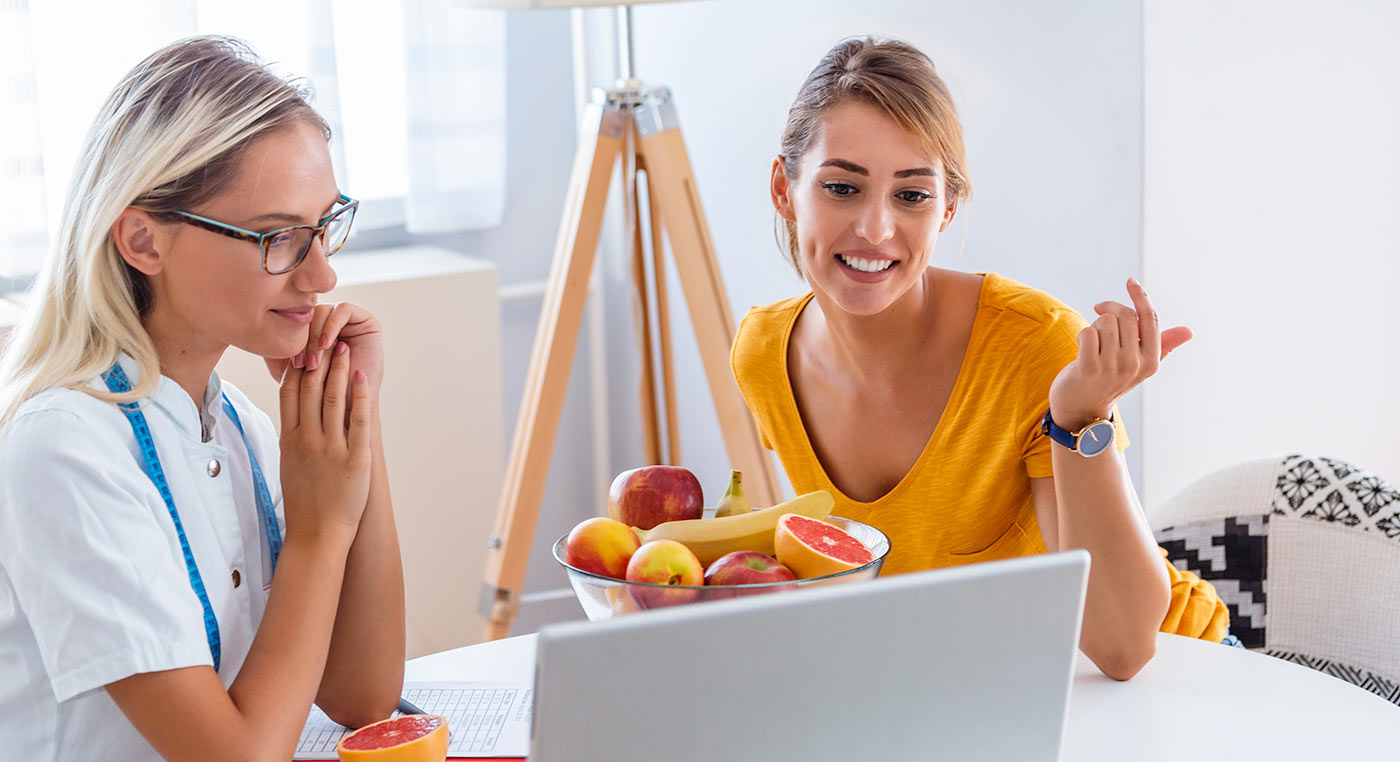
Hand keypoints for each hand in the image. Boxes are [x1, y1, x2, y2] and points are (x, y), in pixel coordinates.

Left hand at [265, 302, 383, 398]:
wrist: (351, 411)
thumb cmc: (322, 396)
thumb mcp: (293, 372)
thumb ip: (277, 351)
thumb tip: (254, 331)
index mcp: (315, 331)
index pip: (298, 320)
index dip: (292, 338)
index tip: (292, 365)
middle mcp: (331, 323)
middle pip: (310, 314)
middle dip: (304, 339)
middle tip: (303, 364)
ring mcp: (350, 321)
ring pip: (323, 311)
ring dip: (316, 337)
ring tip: (316, 361)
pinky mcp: (367, 320)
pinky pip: (344, 309)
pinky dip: (332, 326)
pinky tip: (328, 346)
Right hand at [278, 338, 372, 540]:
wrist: (316, 533)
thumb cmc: (304, 500)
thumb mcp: (288, 463)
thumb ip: (293, 436)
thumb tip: (296, 413)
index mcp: (289, 439)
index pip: (290, 393)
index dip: (297, 366)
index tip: (303, 345)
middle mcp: (307, 439)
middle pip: (311, 389)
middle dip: (319, 359)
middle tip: (326, 336)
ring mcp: (331, 448)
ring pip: (334, 399)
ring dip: (340, 370)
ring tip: (344, 348)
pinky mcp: (355, 458)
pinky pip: (358, 420)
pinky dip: (361, 396)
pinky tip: (364, 378)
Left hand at [1047, 278, 1191, 429]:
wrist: (1081, 408)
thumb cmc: (1110, 379)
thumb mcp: (1139, 365)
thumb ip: (1162, 344)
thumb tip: (1189, 331)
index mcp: (1151, 360)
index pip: (1149, 319)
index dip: (1140, 296)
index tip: (1130, 281)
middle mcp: (1135, 364)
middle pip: (1125, 314)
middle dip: (1110, 310)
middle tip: (1100, 314)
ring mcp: (1112, 367)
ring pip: (1105, 321)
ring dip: (1095, 325)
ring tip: (1094, 343)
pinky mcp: (1089, 368)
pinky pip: (1087, 332)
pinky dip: (1082, 335)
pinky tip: (1082, 350)